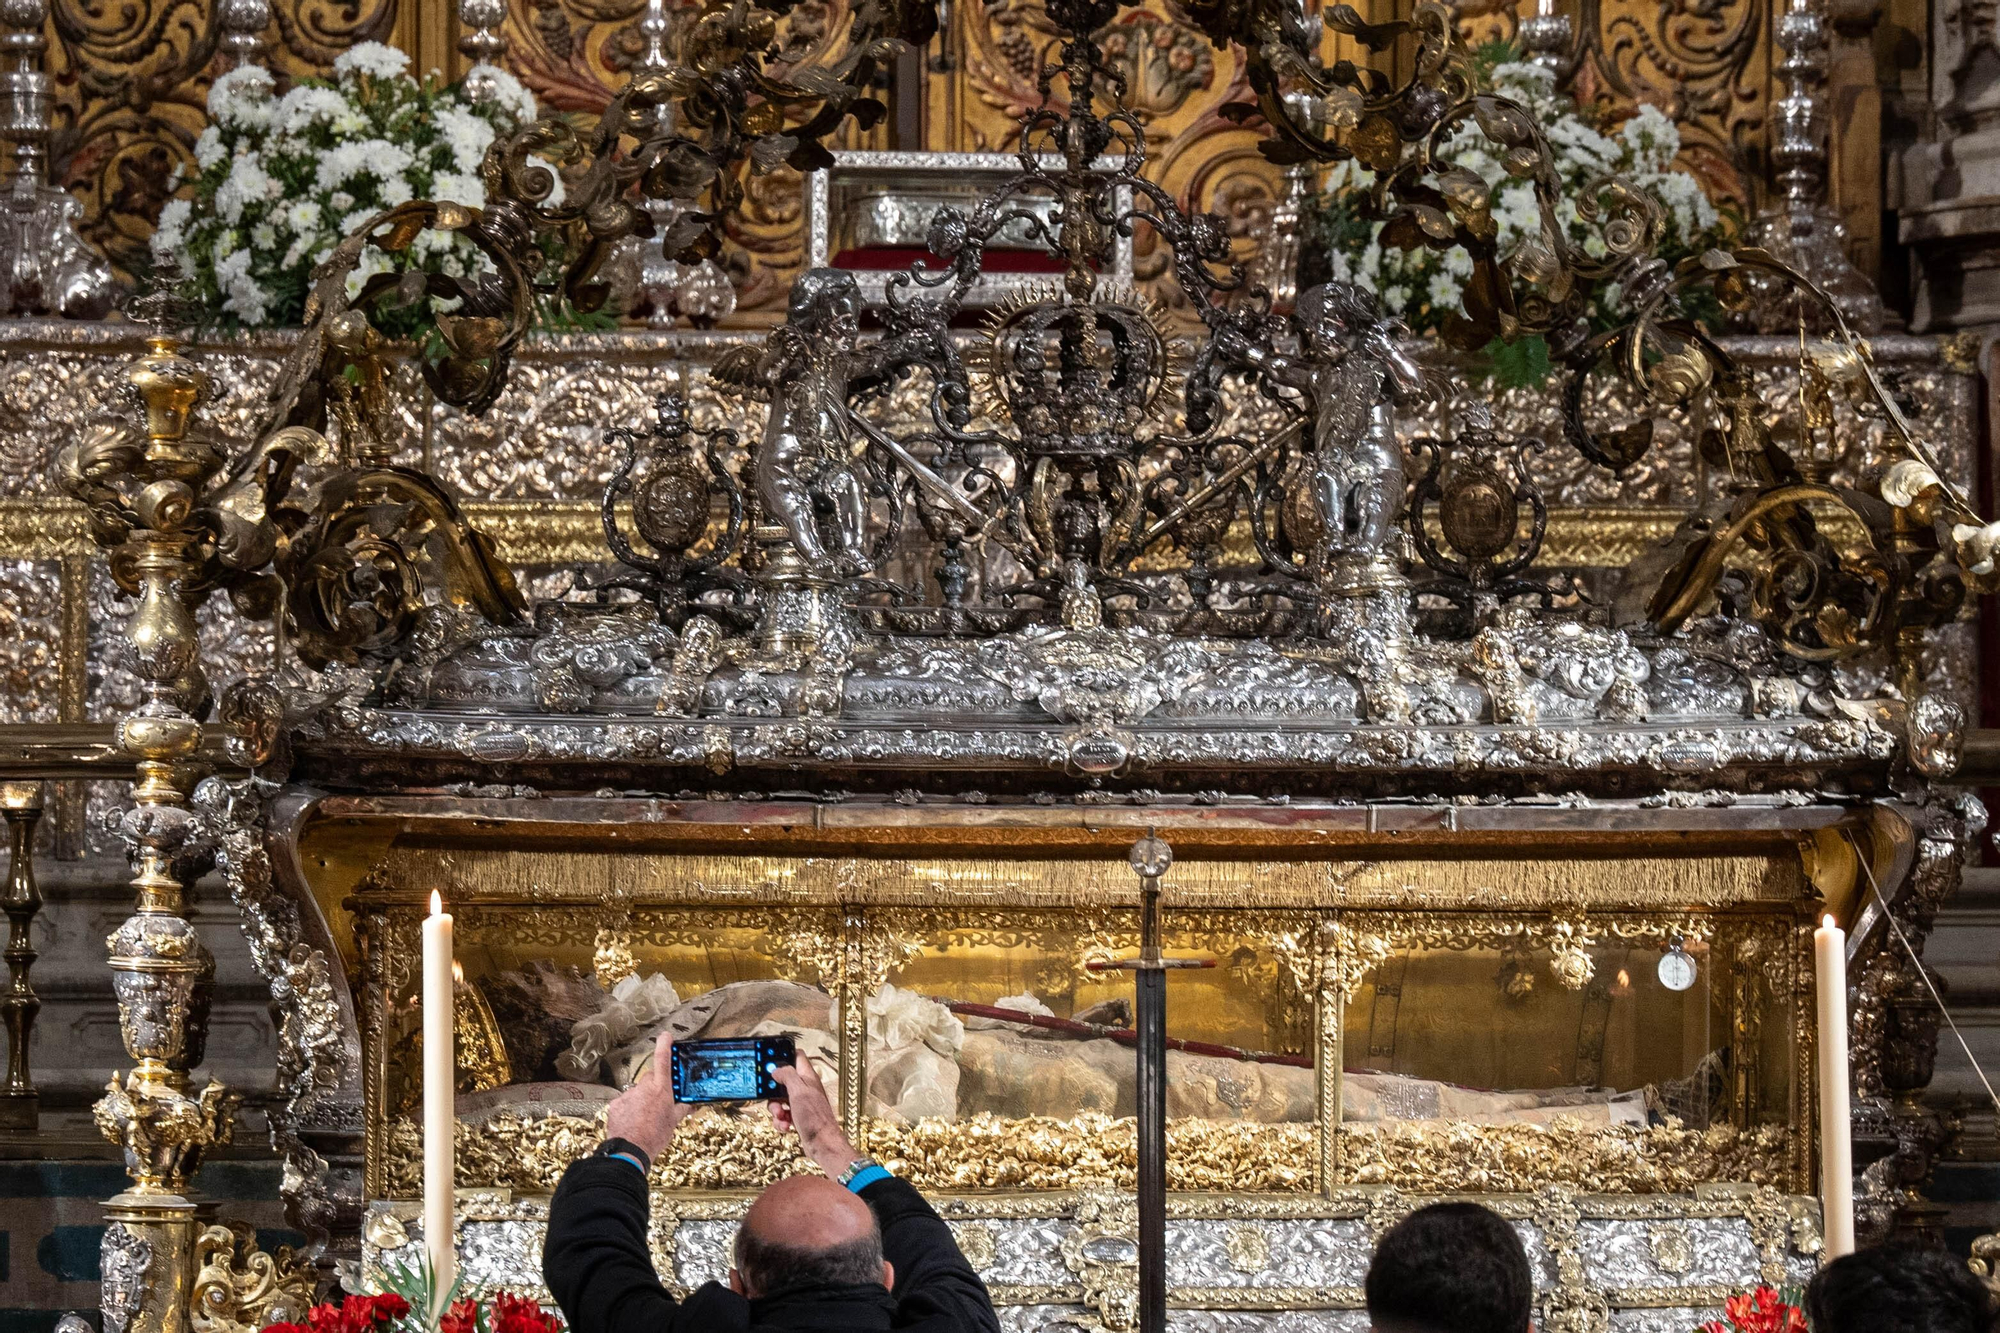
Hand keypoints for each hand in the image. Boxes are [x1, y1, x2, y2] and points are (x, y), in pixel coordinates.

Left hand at [604, 1032, 691, 1160]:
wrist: (630, 1151)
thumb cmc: (656, 1136)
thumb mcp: (673, 1122)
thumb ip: (681, 1109)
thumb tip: (691, 1105)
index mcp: (661, 1089)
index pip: (663, 1060)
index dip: (664, 1046)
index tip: (665, 1036)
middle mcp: (643, 1088)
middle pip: (650, 1078)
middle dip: (654, 1086)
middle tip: (658, 1102)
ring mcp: (628, 1095)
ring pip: (637, 1092)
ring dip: (641, 1101)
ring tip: (644, 1119)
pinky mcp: (615, 1104)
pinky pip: (624, 1102)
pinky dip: (628, 1109)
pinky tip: (632, 1122)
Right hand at [770, 1052, 856, 1177]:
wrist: (822, 1144)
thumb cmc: (815, 1118)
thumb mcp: (799, 1091)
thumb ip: (788, 1076)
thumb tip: (777, 1069)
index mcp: (807, 1077)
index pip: (797, 1057)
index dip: (784, 1056)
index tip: (771, 1062)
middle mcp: (805, 1088)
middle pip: (782, 1081)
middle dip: (774, 1091)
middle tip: (774, 1098)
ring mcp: (801, 1103)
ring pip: (780, 1100)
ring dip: (776, 1110)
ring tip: (781, 1116)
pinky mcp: (797, 1117)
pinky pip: (782, 1115)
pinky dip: (781, 1121)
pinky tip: (786, 1126)